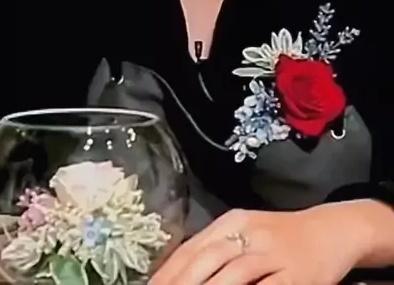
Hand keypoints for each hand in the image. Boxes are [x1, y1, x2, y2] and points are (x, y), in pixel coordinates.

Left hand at [151, 203, 373, 284]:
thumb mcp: (245, 234)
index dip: (168, 272)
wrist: (331, 230)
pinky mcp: (296, 275)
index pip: (192, 248)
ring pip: (234, 276)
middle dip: (181, 284)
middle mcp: (249, 234)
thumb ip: (215, 250)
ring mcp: (273, 254)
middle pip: (207, 260)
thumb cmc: (281, 237)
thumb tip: (175, 272)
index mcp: (232, 222)